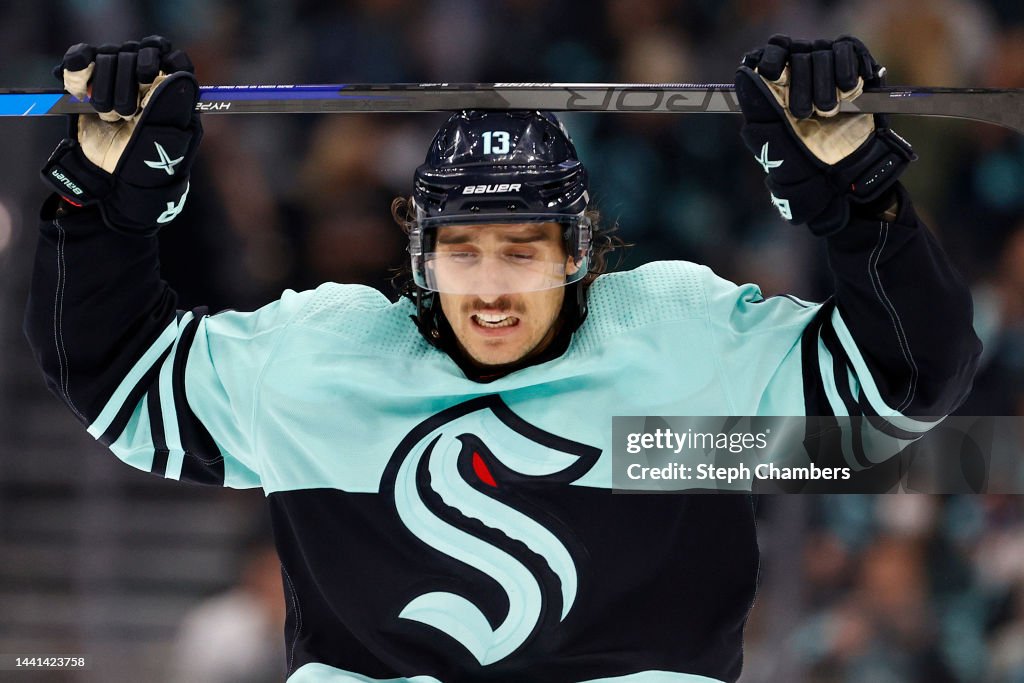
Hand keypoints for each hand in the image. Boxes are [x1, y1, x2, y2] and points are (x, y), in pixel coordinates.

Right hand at [41, 37, 202, 235]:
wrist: (111, 180)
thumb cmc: (146, 164)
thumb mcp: (166, 139)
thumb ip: (172, 106)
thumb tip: (177, 74)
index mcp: (173, 91)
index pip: (172, 57)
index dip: (161, 59)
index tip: (148, 77)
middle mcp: (146, 80)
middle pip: (136, 52)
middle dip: (127, 83)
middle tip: (126, 114)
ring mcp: (117, 79)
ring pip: (109, 54)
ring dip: (104, 88)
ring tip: (108, 116)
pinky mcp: (88, 82)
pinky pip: (82, 58)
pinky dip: (79, 68)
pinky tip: (79, 88)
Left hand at [734, 35, 915, 234]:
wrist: (844, 178)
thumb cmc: (801, 168)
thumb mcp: (773, 145)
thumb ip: (758, 110)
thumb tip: (743, 73)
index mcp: (777, 91)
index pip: (771, 53)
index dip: (770, 57)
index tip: (772, 73)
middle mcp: (801, 77)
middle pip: (796, 52)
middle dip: (800, 82)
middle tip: (805, 114)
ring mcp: (828, 73)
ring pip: (822, 51)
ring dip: (825, 81)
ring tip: (828, 112)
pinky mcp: (854, 73)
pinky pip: (849, 50)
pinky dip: (848, 67)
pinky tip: (848, 89)